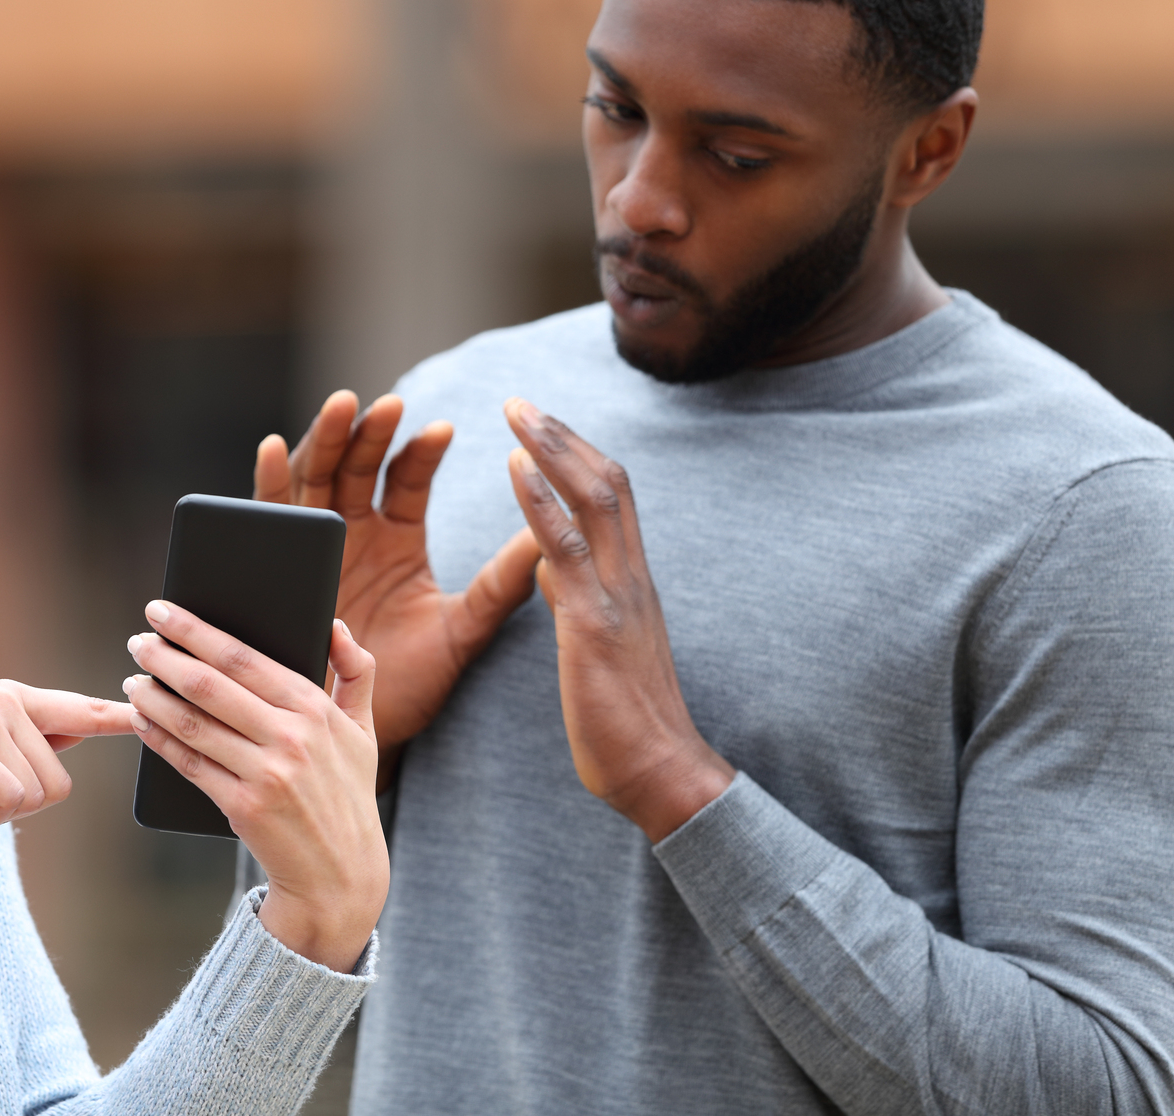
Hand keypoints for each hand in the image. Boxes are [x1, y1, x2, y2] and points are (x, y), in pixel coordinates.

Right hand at [0, 682, 138, 851]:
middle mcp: (2, 699)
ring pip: (37, 795)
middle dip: (15, 806)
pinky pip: (10, 802)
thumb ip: (28, 744)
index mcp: (10, 699)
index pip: (78, 711)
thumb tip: (86, 727)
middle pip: (59, 782)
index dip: (116, 718)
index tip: (147, 711)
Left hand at [123, 600, 386, 972]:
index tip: (163, 612)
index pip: (242, 656)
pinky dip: (159, 739)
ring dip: (153, 697)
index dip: (195, 631)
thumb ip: (356, 672)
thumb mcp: (363, 730)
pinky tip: (141, 721)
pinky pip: (189, 764)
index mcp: (315, 707)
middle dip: (165, 657)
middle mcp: (291, 737)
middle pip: (210, 685)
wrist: (341, 872)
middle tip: (138, 642)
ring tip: (132, 680)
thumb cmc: (346, 792)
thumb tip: (335, 624)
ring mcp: (266, 774)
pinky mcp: (242, 807)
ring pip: (193, 723)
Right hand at [256, 390, 539, 768]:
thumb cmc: (412, 685)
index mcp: (399, 539)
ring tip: (342, 406)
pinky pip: (268, 514)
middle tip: (385, 402)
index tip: (442, 428)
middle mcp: (355, 532)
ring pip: (317, 476)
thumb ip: (502, 584)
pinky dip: (268, 478)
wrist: (359, 732)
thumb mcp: (462, 629)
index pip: (410, 479)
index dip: (421, 451)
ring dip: (325, 438)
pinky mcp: (276, 564)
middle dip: (369, 432)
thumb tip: (554, 536)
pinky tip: (272, 448)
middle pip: (358, 466)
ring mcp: (312, 544)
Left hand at [504, 398, 733, 841]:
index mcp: (630, 583)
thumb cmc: (625, 721)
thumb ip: (580, 599)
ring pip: (593, 501)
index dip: (578, 455)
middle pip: (607, 482)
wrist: (659, 775)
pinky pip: (567, 549)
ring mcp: (617, 597)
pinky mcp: (596, 625)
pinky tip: (513, 467)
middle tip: (520, 399)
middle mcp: (631, 577)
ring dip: (552, 449)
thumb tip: (553, 567)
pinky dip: (541, 501)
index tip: (543, 423)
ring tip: (516, 411)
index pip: (612, 499)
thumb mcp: (598, 646)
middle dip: (562, 436)